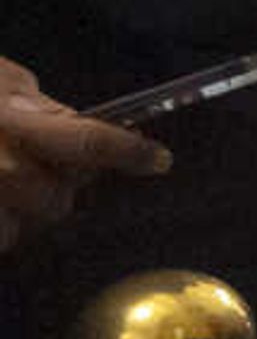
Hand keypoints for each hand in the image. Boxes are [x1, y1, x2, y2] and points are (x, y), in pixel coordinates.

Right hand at [0, 57, 167, 251]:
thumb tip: (80, 124)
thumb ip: (36, 108)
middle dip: (57, 186)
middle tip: (40, 164)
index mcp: (4, 119)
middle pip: (54, 200)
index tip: (158, 159)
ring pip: (15, 231)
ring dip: (15, 213)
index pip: (83, 141)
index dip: (127, 152)